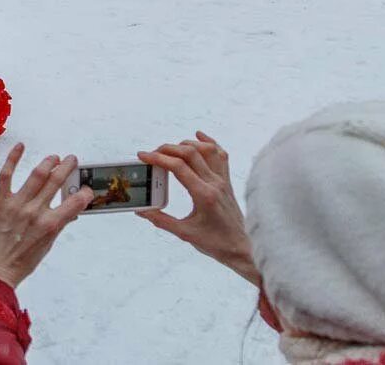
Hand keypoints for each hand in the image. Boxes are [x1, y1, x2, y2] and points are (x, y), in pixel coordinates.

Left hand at [0, 145, 90, 287]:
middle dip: (67, 167)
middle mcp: (35, 211)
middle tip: (71, 160)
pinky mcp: (0, 201)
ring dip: (48, 162)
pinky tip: (20, 147)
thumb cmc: (21, 262)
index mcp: (50, 225)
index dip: (84, 193)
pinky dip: (13, 158)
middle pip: (56, 182)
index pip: (75, 202)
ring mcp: (17, 204)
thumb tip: (69, 211)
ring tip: (54, 157)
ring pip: (36, 175)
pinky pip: (7, 175)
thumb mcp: (47, 246)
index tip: (86, 188)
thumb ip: (57, 225)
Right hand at [137, 132, 258, 285]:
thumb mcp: (185, 234)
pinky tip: (198, 136)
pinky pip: (220, 155)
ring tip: (170, 150)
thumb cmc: (216, 243)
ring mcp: (223, 180)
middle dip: (167, 149)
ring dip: (185, 144)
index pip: (178, 167)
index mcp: (204, 195)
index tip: (143, 156)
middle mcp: (215, 183)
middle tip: (152, 154)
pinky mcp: (227, 181)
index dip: (158, 158)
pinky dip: (209, 142)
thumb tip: (141, 211)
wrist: (242, 248)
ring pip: (205, 149)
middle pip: (189, 153)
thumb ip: (161, 220)